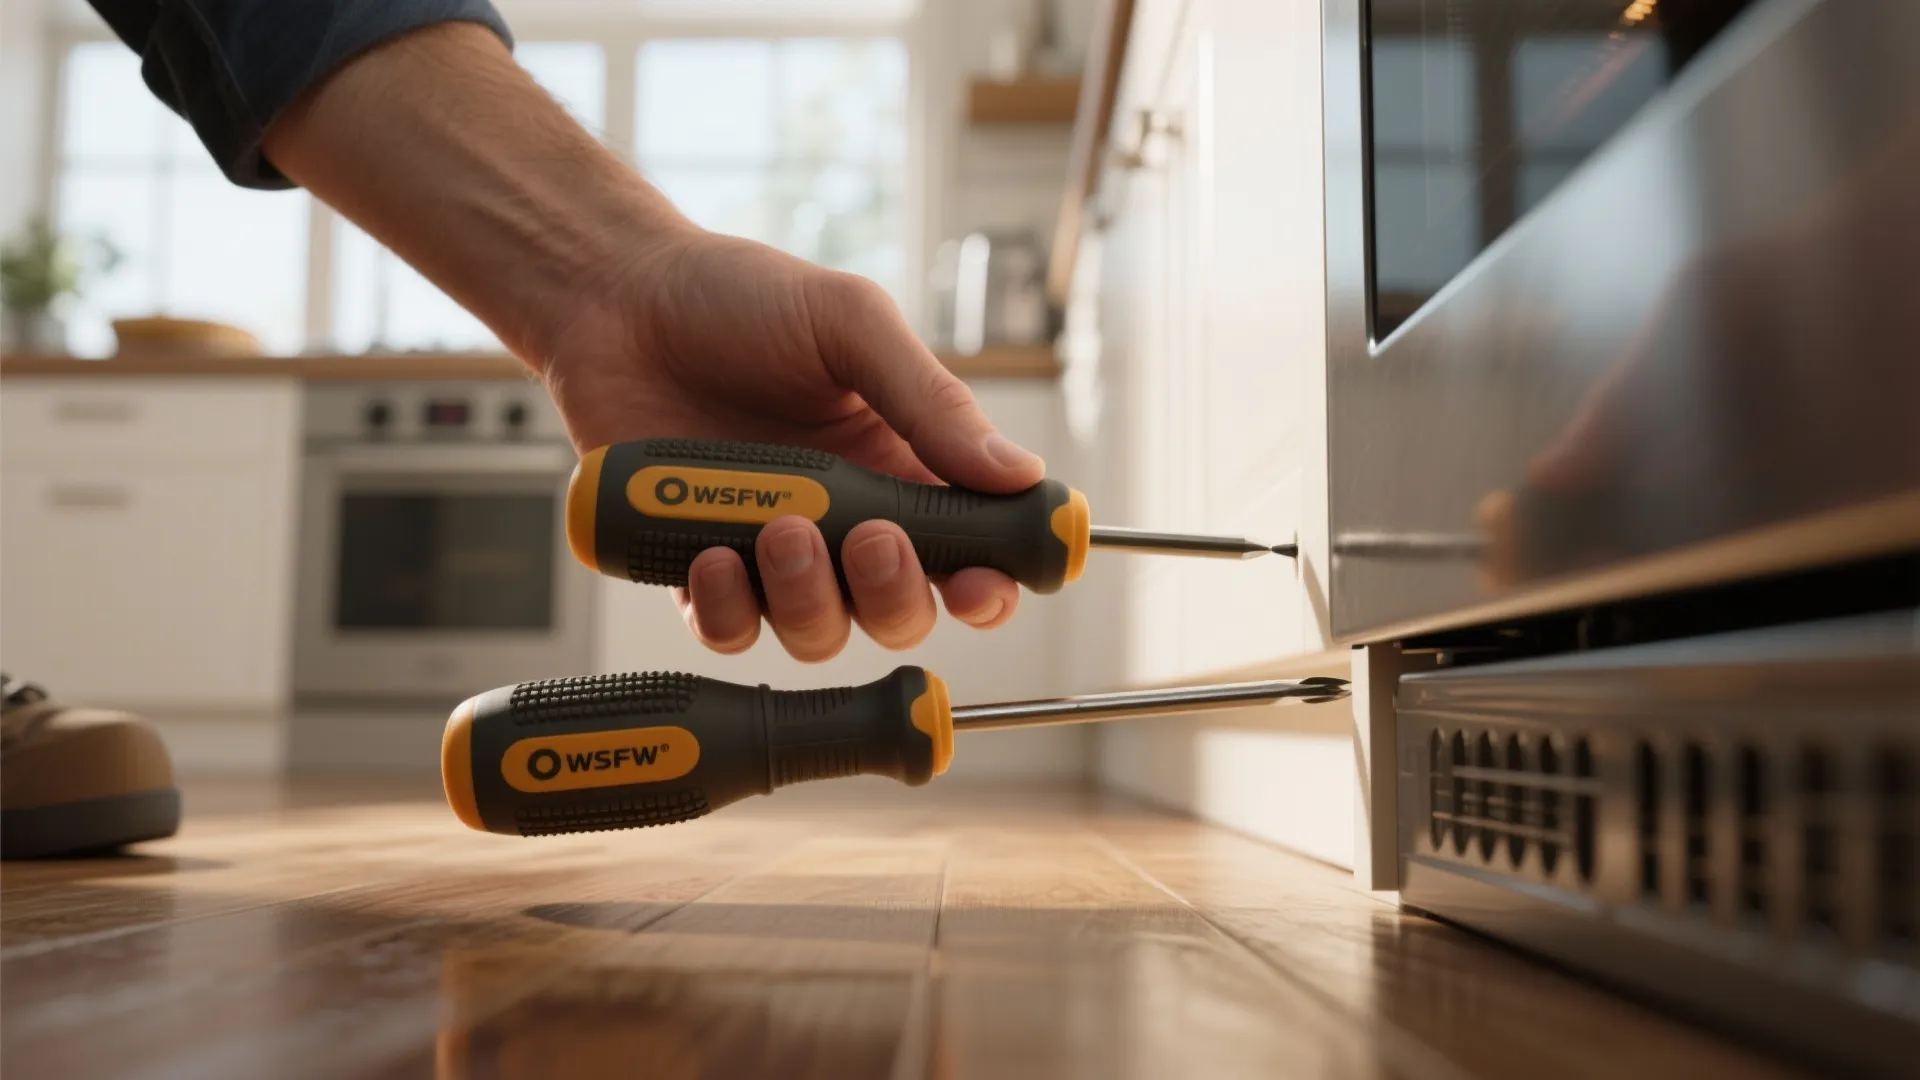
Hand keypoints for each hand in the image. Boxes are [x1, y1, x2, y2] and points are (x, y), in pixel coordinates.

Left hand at [260, 23, 1045, 662]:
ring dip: (809, 598)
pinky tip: (713, 554)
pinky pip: (729, 630)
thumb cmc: (737, 296)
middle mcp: (843, 520)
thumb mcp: (851, 326)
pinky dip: (728, 610)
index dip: (990, 583)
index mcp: (898, 465)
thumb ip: (932, 402)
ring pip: (818, 632)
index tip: (986, 584)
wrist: (615, 297)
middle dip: (895, 594)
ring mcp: (770, 550)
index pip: (970, 548)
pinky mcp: (696, 566)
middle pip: (900, 612)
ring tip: (778, 529)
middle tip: (870, 538)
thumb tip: (1019, 474)